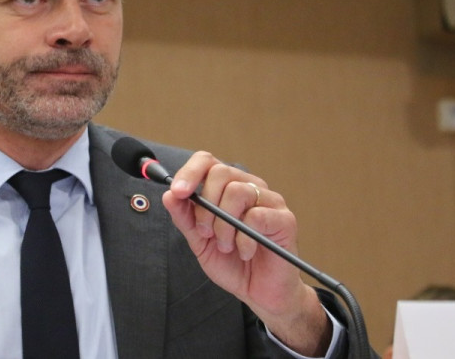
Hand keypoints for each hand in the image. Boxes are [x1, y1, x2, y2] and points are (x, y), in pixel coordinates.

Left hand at [161, 151, 331, 355]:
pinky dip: (244, 239)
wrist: (259, 293)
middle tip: (206, 233)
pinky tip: (246, 251)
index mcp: (228, 188)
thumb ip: (185, 218)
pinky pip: (257, 216)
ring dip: (224, 226)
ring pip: (237, 192)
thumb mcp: (200, 242)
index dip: (189, 173)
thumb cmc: (233, 264)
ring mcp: (270, 201)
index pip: (208, 162)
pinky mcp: (285, 219)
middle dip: (205, 206)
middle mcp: (249, 188)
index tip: (178, 192)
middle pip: (221, 172)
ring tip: (227, 246)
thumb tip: (169, 195)